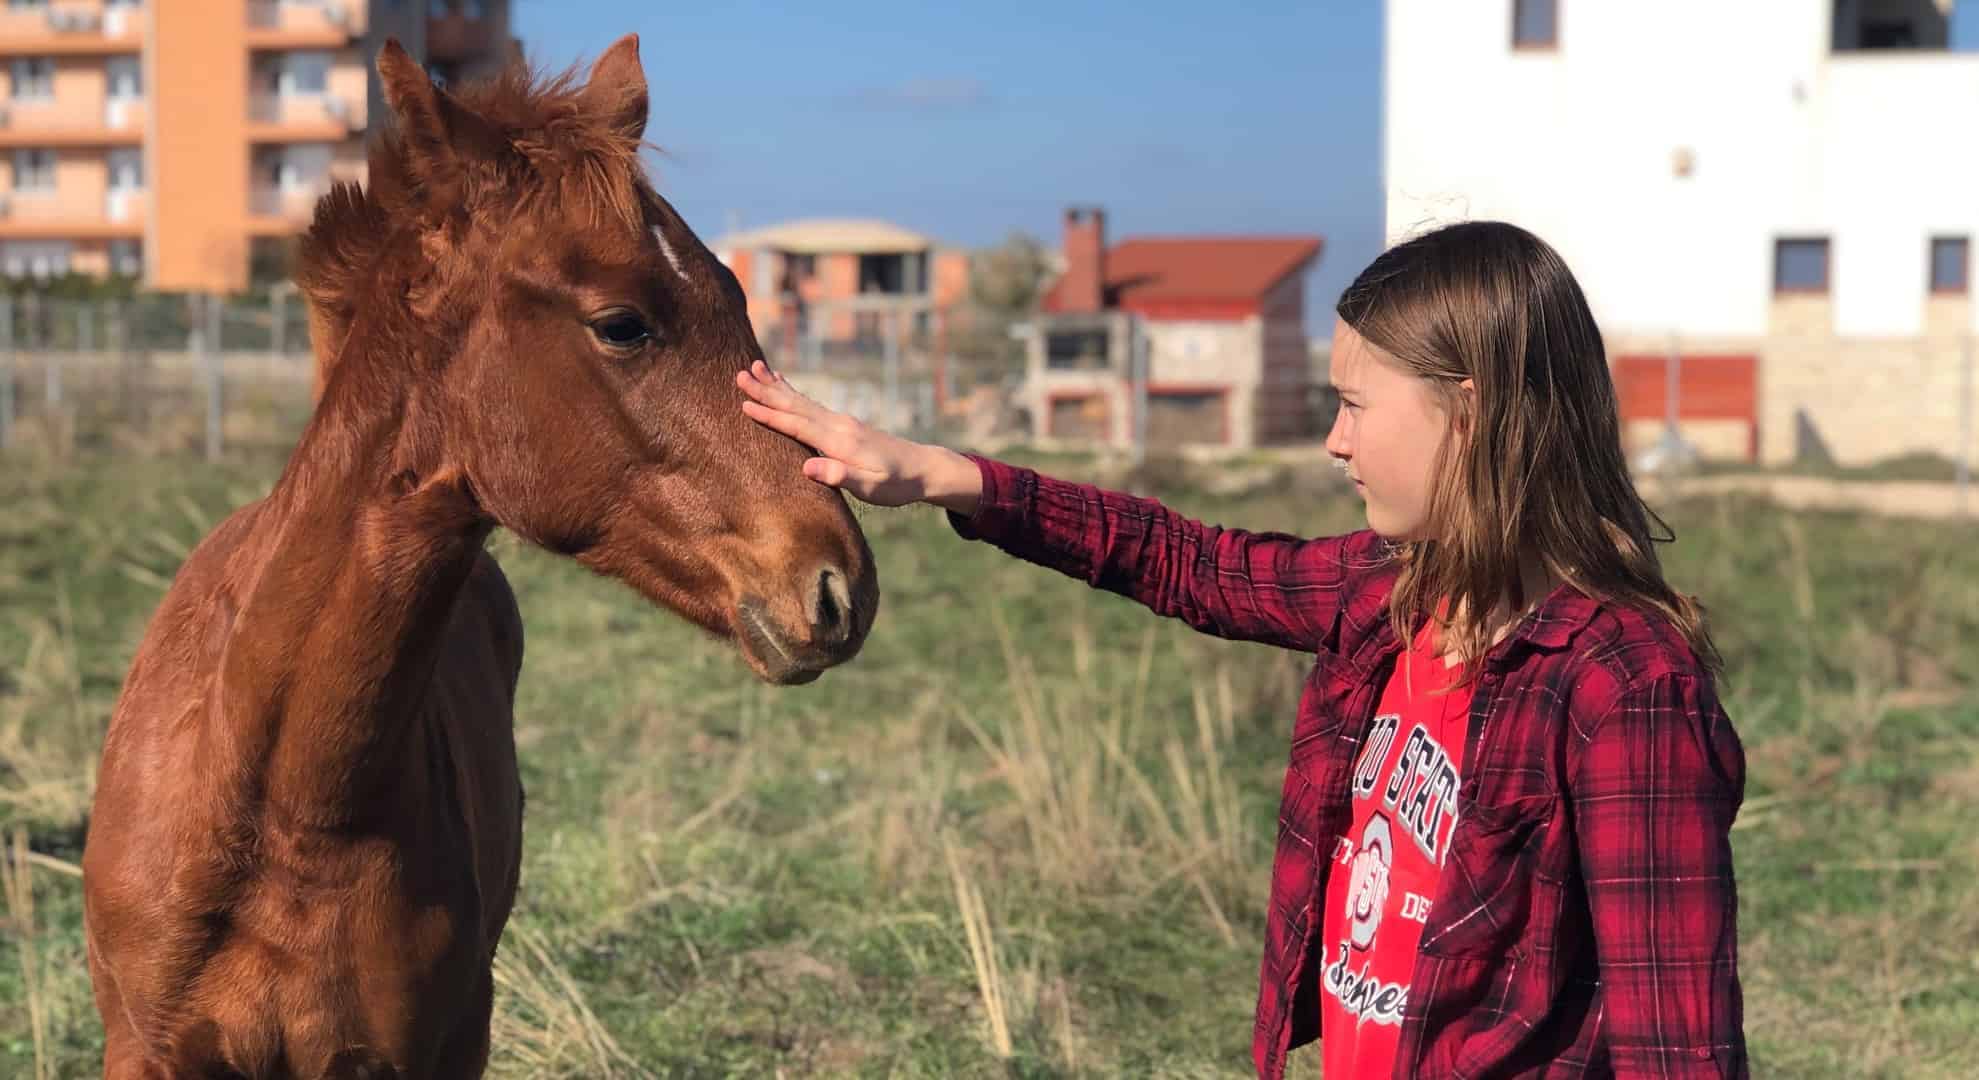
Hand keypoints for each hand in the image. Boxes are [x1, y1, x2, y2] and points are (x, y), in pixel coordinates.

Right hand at [735, 361, 981, 514]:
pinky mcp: (844, 425)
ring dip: (776, 386)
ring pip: (802, 401)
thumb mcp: (870, 486)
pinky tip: (784, 384)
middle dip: (767, 391)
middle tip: (740, 374)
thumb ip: (840, 475)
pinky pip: (811, 405)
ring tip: (755, 369)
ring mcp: (841, 422)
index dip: (771, 415)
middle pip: (796, 405)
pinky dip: (794, 393)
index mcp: (840, 440)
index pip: (798, 426)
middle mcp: (838, 425)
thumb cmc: (896, 483)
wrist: (921, 468)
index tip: (745, 404)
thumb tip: (806, 467)